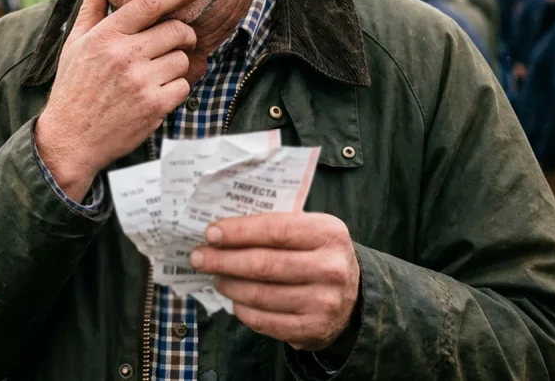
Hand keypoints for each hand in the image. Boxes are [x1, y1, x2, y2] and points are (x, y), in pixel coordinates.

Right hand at [35, 0, 207, 200]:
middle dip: (184, 34)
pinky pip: (183, 86)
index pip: (150, 3)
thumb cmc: (74, 87)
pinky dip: (175, 88)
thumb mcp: (76, 43)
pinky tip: (156, 92)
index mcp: (106, 36)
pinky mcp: (154, 106)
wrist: (70, 138)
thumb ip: (91, 7)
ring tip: (156, 73)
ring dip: (176, 64)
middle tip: (178, 40)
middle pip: (176, 30)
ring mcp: (141, 82)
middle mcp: (125, 56)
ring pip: (182, 59)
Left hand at [190, 212, 360, 351]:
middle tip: (199, 257)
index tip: (211, 233)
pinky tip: (234, 300)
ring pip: (260, 294)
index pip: (275, 230)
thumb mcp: (308, 230)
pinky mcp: (314, 329)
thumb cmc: (317, 254)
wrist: (354, 295)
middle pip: (263, 264)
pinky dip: (243, 311)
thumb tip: (221, 231)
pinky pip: (266, 321)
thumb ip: (272, 226)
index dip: (239, 232)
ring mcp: (324, 302)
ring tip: (216, 277)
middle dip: (223, 260)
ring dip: (229, 285)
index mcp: (328, 233)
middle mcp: (330, 268)